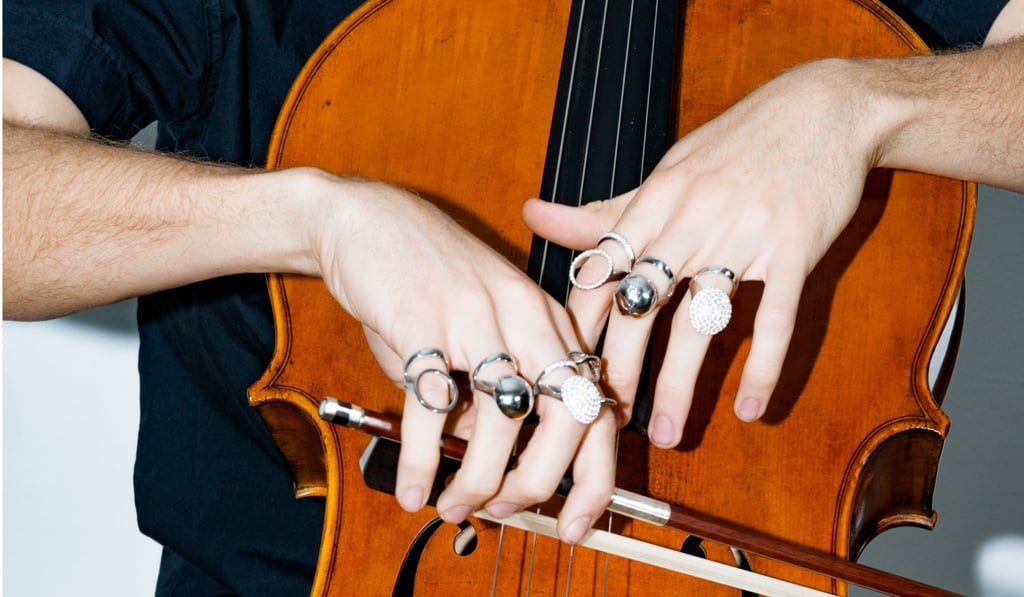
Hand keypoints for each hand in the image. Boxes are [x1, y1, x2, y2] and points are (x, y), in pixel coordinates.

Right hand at [308, 172, 615, 542]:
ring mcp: (477, 315)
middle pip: (568, 415)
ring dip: (478, 478)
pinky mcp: (423, 319)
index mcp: (549, 320)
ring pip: (504, 418)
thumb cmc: (427, 283)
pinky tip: (411, 489)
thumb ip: (491, 395)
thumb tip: (495, 466)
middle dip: (540, 482)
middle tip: (505, 509)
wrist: (369, 218)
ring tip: (453, 504)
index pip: (596, 407)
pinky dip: (420, 458)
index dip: (594, 476)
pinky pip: (432, 404)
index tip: (575, 523)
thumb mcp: (477, 333)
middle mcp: (525, 315)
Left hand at [523, 60, 873, 446]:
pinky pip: (775, 319)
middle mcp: (690, 220)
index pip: (599, 273)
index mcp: (654, 202)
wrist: (823, 109)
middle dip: (617, 369)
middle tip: (604, 419)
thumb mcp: (667, 172)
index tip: (564, 368)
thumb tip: (531, 214)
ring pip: (700, 323)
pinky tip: (751, 410)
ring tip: (668, 433)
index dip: (579, 327)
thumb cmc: (736, 143)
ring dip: (680, 385)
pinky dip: (763, 367)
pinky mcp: (793, 250)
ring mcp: (743, 236)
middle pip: (639, 307)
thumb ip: (605, 212)